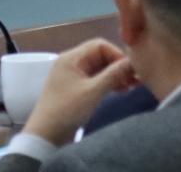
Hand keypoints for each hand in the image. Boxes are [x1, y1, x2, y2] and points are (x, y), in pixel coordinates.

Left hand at [21, 38, 137, 144]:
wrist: (45, 136)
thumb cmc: (68, 110)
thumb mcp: (93, 92)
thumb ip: (113, 74)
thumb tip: (133, 61)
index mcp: (72, 58)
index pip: (100, 45)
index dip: (117, 54)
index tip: (132, 68)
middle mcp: (71, 62)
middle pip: (100, 55)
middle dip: (118, 65)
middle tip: (135, 78)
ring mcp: (72, 75)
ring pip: (99, 68)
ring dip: (114, 75)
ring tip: (131, 86)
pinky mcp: (74, 88)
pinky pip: (94, 78)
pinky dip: (107, 82)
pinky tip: (120, 90)